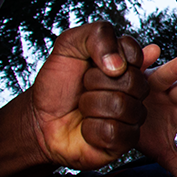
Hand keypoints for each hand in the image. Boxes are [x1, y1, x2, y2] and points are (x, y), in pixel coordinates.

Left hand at [28, 21, 148, 169]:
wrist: (40, 118)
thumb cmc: (58, 84)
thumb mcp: (69, 46)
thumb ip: (97, 36)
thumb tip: (119, 64)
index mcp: (127, 65)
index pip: (135, 54)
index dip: (109, 57)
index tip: (94, 63)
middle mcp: (135, 90)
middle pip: (132, 82)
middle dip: (95, 83)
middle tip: (84, 87)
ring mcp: (133, 116)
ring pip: (122, 108)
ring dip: (91, 106)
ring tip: (84, 108)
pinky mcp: (125, 140)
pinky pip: (114, 132)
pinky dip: (91, 129)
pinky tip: (87, 127)